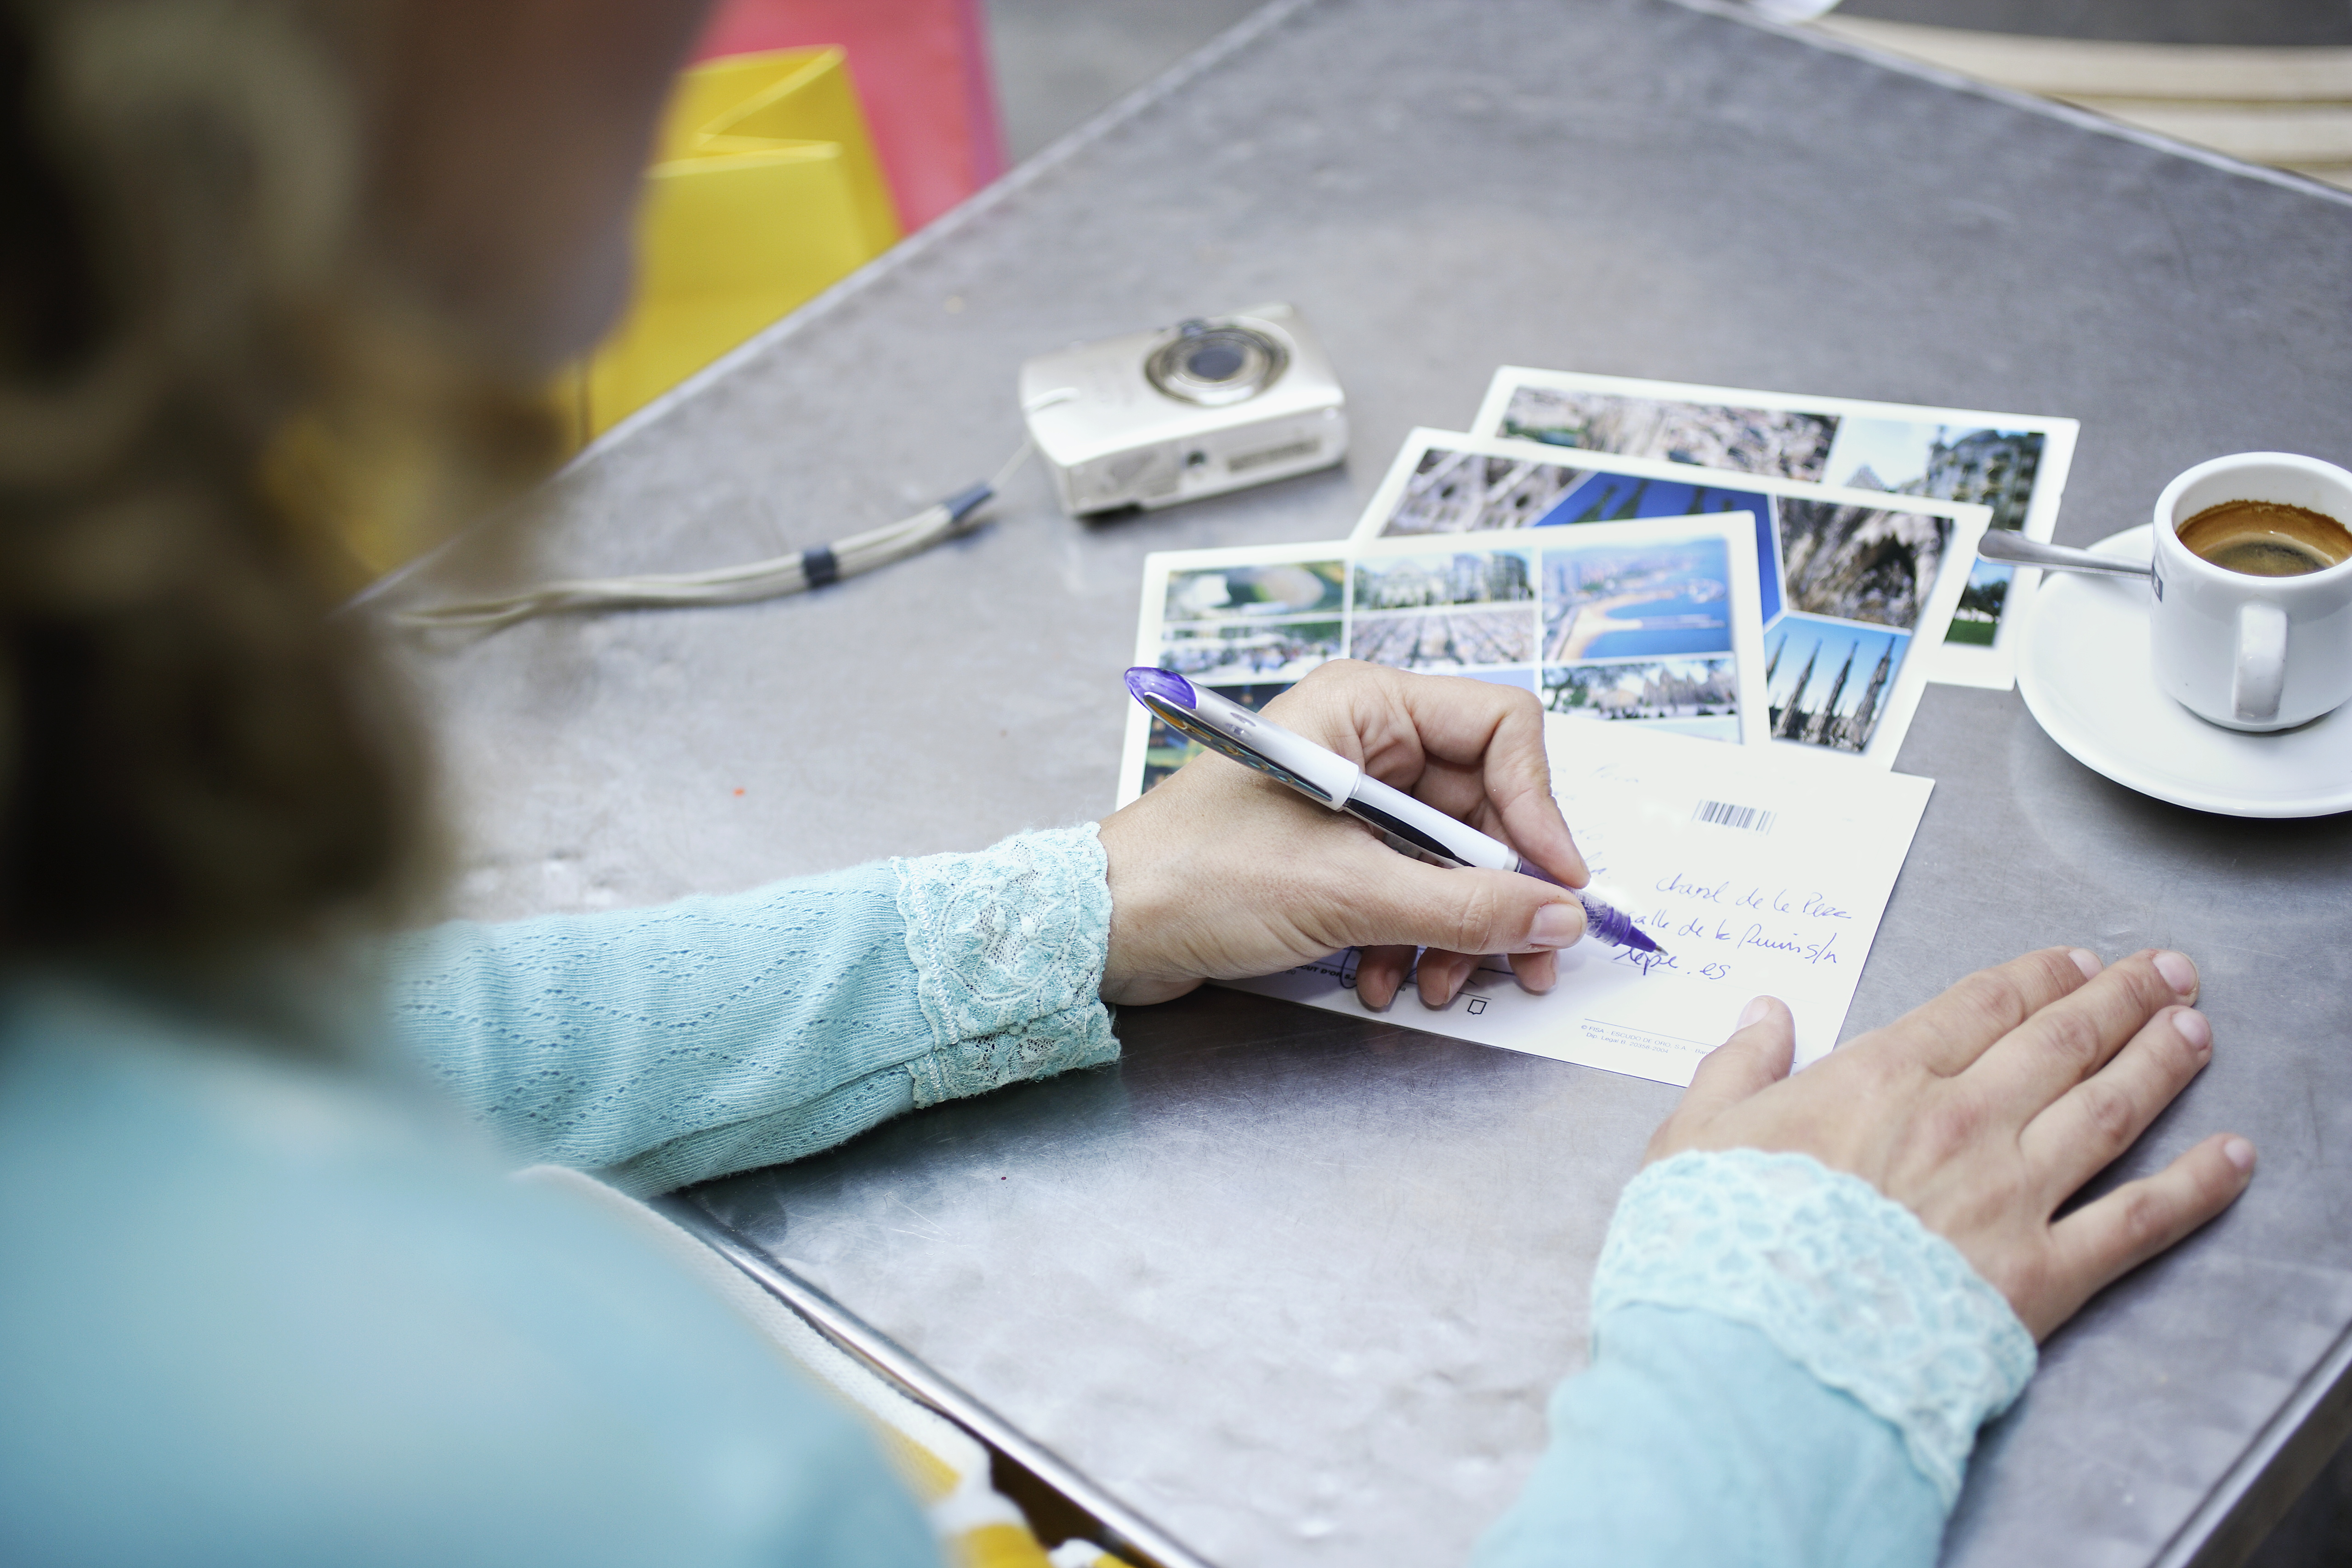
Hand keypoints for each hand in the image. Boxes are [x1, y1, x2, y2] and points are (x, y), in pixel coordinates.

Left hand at [1096, 661, 1589, 1007]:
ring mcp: (1348, 798)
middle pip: (1483, 806)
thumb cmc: (1198, 877)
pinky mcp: (1330, 852)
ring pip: (1449, 859)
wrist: (1104, 930)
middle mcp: (1363, 740)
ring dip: (1455, 930)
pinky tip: (1387, 982)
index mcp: (1365, 706)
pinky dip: (1410, 938)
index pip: (1502, 728)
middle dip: (1500, 892)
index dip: (1540, 807)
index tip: (1558, 883)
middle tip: (1527, 963)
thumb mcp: (1348, 894)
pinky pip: (1406, 887)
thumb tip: (1561, 917)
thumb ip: (1464, 909)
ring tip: (1440, 987)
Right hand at [1647, 947, 2254, 1339]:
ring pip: (2110, 1108)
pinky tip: (2233, 1158)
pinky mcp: (2043, 1273)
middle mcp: (1962, 1121)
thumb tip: (1762, 1012)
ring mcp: (2011, 1194)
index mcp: (1882, 1079)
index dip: (2038, 974)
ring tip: (2196, 1031)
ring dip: (2162, 1062)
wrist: (1762, 1346)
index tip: (2075, 960)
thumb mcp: (1696, 1135)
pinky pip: (2138, 1220)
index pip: (1983, 1005)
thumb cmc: (1720, 1242)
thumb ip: (1737, 1067)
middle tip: (2167, 972)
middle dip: (2122, 998)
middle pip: (2062, 1040)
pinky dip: (2195, 1186)